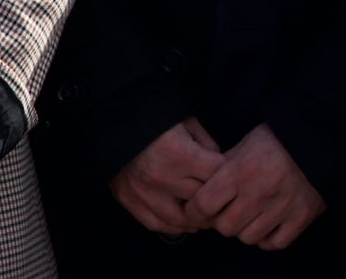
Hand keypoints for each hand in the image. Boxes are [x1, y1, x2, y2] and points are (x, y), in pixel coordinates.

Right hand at [110, 117, 225, 234]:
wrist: (113, 123)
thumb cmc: (155, 118)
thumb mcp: (187, 122)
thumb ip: (206, 143)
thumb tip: (221, 164)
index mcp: (179, 153)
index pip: (215, 174)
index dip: (228, 174)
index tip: (232, 174)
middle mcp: (162, 177)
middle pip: (200, 198)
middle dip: (217, 199)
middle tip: (227, 199)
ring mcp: (144, 193)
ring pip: (180, 219)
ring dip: (197, 221)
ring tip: (209, 216)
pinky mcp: (130, 201)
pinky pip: (155, 224)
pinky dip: (173, 227)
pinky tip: (186, 223)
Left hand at [184, 123, 325, 249]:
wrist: (322, 136)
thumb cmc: (280, 138)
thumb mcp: (246, 142)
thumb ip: (223, 166)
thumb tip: (201, 187)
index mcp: (242, 171)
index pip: (203, 205)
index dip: (195, 209)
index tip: (199, 206)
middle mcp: (260, 192)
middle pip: (224, 227)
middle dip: (221, 220)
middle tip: (228, 209)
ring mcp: (282, 207)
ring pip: (248, 238)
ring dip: (245, 228)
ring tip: (251, 214)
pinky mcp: (301, 217)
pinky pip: (274, 243)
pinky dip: (269, 237)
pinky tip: (269, 223)